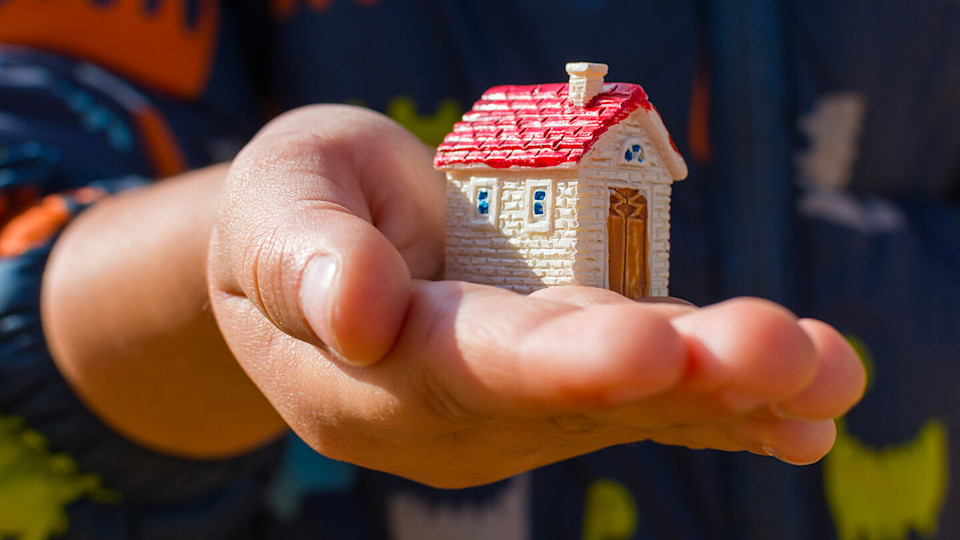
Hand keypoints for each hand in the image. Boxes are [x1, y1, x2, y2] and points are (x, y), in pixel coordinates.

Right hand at [207, 105, 865, 487]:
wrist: (320, 253)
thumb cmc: (294, 210)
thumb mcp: (276, 205)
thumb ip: (304, 257)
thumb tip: (356, 311)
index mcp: (373, 370)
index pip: (466, 370)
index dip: (555, 362)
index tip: (646, 346)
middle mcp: (454, 409)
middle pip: (567, 399)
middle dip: (678, 380)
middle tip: (783, 354)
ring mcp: (511, 408)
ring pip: (621, 407)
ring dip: (728, 394)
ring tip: (825, 375)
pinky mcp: (557, 390)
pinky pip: (640, 406)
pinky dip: (722, 411)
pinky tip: (805, 418)